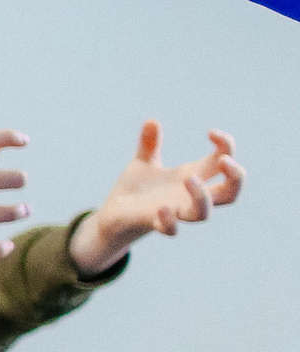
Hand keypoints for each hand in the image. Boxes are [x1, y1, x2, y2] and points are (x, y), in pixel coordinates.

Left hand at [70, 122, 242, 275]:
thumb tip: (151, 120)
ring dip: (201, 197)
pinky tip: (162, 208)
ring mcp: (175, 212)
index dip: (226, 146)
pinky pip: (172, 230)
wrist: (114, 214)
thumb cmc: (137, 189)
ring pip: (203, 214)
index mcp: (192, 176)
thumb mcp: (143, 162)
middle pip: (230, 193)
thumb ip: (149, 144)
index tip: (211, 132)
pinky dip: (169, 221)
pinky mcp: (156, 224)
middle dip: (235, 178)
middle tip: (223, 160)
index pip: (223, 163)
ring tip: (188, 178)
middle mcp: (188, 196)